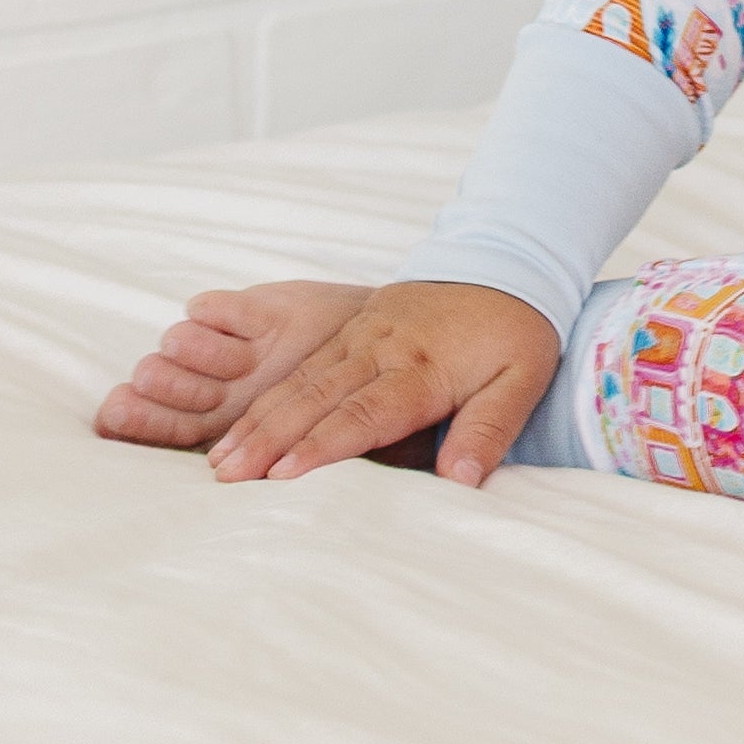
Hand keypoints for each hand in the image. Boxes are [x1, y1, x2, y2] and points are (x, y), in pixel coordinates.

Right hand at [206, 280, 562, 488]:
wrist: (507, 262)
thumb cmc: (516, 331)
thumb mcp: (522, 380)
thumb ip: (490, 429)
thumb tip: (460, 482)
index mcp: (421, 369)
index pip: (364, 414)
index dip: (321, 447)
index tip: (283, 477)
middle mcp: (381, 350)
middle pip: (316, 399)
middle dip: (269, 439)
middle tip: (227, 476)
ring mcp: (362, 335)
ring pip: (300, 382)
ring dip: (258, 421)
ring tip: (222, 460)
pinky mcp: (353, 328)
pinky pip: (304, 366)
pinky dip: (269, 397)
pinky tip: (245, 424)